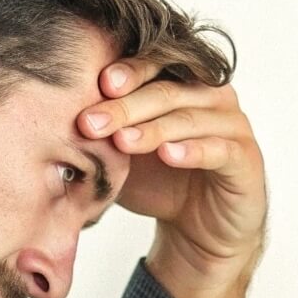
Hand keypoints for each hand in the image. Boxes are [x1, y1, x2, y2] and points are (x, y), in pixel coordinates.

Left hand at [78, 61, 266, 297]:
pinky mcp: (246, 160)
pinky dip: (193, 151)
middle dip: (127, 105)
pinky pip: (220, 149)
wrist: (199, 232)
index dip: (129, 70)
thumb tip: (51, 115)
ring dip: (154, 128)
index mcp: (183, 83)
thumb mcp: (123, 156)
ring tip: (122, 142)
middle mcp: (212, 96)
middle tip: (91, 122)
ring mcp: (233, 126)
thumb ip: (101, 134)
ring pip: (192, 117)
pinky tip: (168, 155)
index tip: (98, 83)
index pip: (157, 65)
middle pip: (170, 89)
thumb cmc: (159, 183)